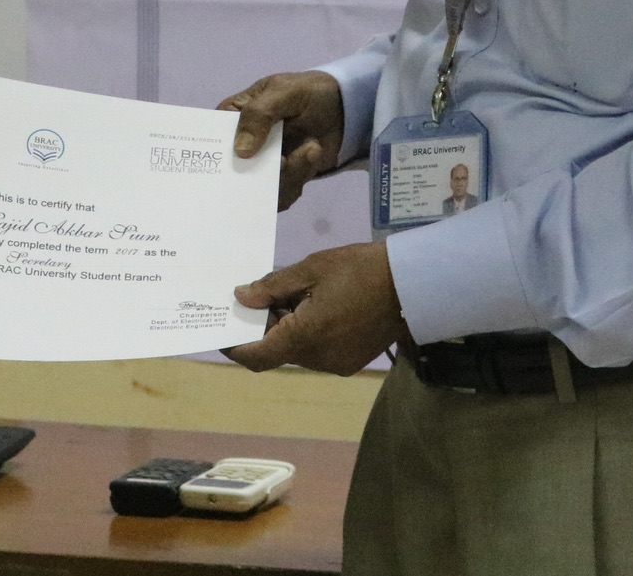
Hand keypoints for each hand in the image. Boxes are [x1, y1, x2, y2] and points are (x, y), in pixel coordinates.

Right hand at [217, 71, 345, 209]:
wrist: (345, 109)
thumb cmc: (307, 92)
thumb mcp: (284, 92)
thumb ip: (260, 114)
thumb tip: (240, 151)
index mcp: (233, 117)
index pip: (212, 141)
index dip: (217, 156)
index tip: (235, 164)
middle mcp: (241, 145)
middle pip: (233, 174)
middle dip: (259, 175)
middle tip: (285, 162)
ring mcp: (262, 165)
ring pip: (258, 190)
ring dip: (286, 177)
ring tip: (310, 149)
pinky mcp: (281, 180)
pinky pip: (278, 197)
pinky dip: (296, 184)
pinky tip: (310, 160)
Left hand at [222, 242, 409, 376]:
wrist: (412, 284)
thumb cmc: (359, 270)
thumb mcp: (311, 269)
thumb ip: (272, 286)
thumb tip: (241, 297)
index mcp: (303, 337)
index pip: (256, 356)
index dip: (233, 347)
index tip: (220, 331)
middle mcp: (317, 359)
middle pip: (277, 351)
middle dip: (264, 327)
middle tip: (260, 296)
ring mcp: (336, 363)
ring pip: (297, 351)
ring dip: (287, 328)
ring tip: (292, 295)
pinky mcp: (350, 361)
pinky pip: (317, 351)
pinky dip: (307, 333)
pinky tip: (314, 306)